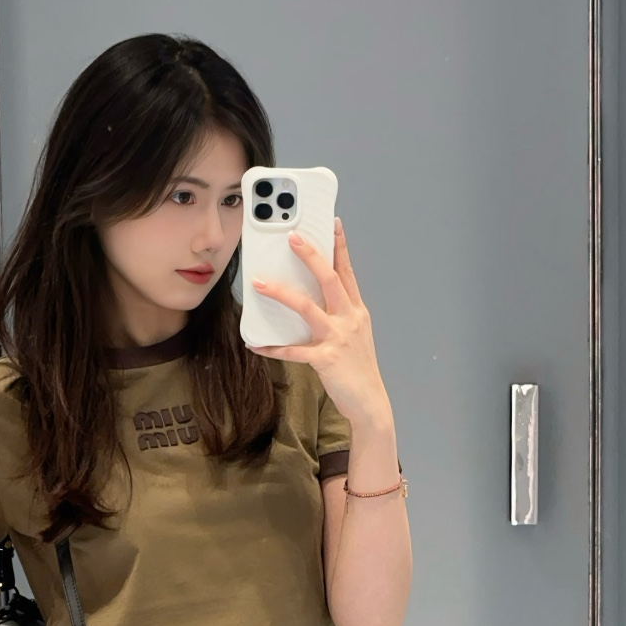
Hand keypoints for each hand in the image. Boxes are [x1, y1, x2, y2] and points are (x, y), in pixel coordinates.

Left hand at [248, 217, 392, 428]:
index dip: (340, 247)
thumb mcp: (355, 334)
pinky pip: (294, 350)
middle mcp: (349, 319)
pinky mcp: (326, 359)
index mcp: (356, 311)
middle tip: (293, 236)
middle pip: (329, 279)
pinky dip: (273, 348)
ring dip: (281, 293)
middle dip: (311, 255)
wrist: (370, 401)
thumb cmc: (357, 367)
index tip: (333, 224)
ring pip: (307, 307)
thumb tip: (310, 298)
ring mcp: (338, 338)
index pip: (347, 272)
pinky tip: (256, 344)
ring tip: (260, 283)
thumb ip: (338, 315)